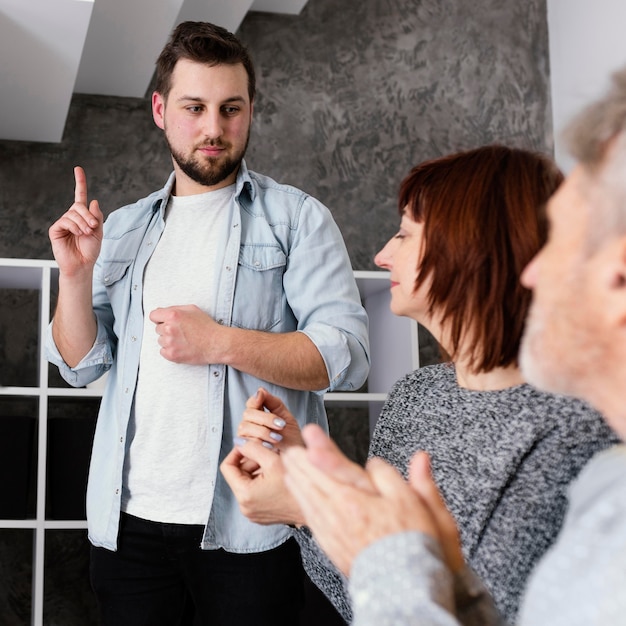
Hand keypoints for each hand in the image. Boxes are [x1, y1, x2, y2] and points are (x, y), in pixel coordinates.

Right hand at [48, 166, 102, 276]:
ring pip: (73, 213)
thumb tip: (93, 200)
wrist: (82, 264)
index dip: (80, 182)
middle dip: (88, 215)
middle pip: (78, 205)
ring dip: (83, 223)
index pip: (80, 196)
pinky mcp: (56, 229)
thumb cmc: (90, 250)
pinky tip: (77, 234)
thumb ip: (97, 216)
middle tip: (93, 227)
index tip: (78, 169)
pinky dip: (74, 226)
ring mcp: (63, 222)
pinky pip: (65, 221)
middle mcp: (72, 217)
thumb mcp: (99, 231)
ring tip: (86, 234)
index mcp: (83, 216)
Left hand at [149, 304, 220, 363]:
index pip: (153, 315)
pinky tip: (181, 347)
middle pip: (157, 329)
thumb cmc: (207, 327)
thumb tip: (161, 311)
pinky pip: (162, 351)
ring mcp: (169, 342)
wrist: (217, 344)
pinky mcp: (171, 354)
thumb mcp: (192, 310)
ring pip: (160, 340)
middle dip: (166, 329)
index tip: (163, 321)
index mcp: (173, 315)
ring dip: (169, 340)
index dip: (159, 318)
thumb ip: (174, 308)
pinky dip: (170, 350)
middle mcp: (169, 328)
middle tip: (180, 331)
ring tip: (183, 340)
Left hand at [220, 439, 304, 525]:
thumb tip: (239, 441)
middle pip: (237, 475)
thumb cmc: (299, 486)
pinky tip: (276, 477)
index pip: (227, 467)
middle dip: (250, 461)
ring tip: (274, 464)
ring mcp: (253, 513)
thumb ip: (253, 447)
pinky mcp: (261, 515)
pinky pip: (254, 494)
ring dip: (257, 471)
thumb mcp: (274, 460)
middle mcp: (245, 508)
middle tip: (267, 454)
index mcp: (245, 495)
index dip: (236, 452)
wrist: (316, 506)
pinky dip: (262, 482)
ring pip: (246, 483)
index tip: (248, 445)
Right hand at [237, 388, 304, 450]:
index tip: (263, 399)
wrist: (296, 460)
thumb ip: (274, 403)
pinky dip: (259, 443)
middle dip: (265, 419)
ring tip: (278, 438)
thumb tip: (260, 390)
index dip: (256, 399)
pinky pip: (246, 443)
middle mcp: (250, 425)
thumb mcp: (287, 418)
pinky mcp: (244, 452)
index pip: (251, 402)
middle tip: (281, 425)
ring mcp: (246, 438)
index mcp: (260, 415)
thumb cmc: (292, 441)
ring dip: (263, 431)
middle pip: (248, 414)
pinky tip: (270, 446)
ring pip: (245, 427)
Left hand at [282, 425, 463, 575]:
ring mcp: (334, 531)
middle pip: (315, 481)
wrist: (408, 591)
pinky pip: (310, 518)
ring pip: (308, 498)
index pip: (337, 466)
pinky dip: (301, 502)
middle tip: (291, 447)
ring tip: (289, 464)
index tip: (311, 433)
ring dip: (296, 478)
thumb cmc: (417, 549)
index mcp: (363, 502)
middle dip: (301, 461)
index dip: (322, 447)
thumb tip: (420, 458)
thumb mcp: (426, 511)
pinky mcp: (332, 546)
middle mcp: (343, 515)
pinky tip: (299, 494)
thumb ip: (419, 482)